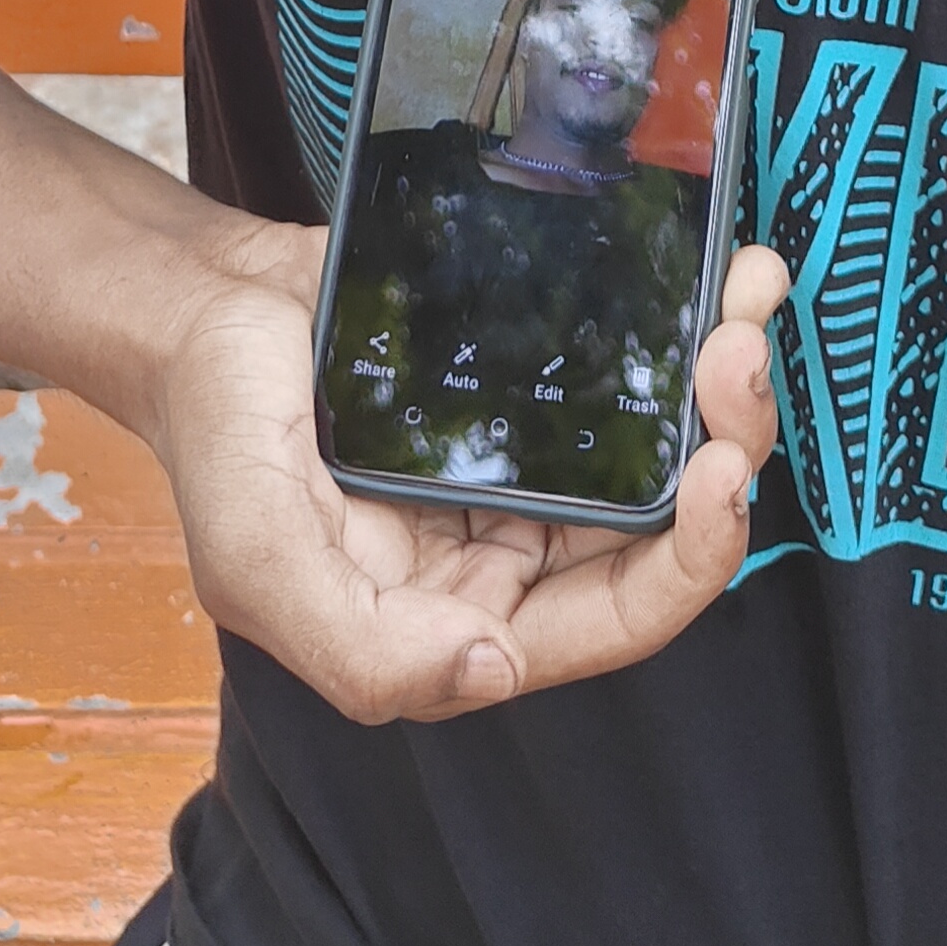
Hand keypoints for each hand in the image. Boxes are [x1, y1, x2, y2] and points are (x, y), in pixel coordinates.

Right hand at [145, 220, 788, 723]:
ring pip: (665, 445)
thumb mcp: (259, 562)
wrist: (200, 307)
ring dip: (723, 383)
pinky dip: (680, 324)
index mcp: (467, 621)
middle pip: (667, 527)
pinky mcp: (535, 381)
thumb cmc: (217, 442)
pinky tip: (715, 269)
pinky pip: (629, 368)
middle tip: (739, 351)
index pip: (615, 620)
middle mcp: (519, 554)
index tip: (721, 467)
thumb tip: (488, 675)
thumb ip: (361, 648)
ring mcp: (532, 462)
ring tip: (746, 298)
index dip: (690, 559)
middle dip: (727, 444)